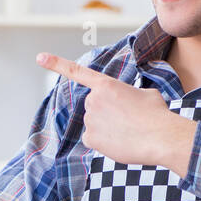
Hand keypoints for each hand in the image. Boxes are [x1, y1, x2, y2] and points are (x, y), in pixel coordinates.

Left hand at [36, 52, 196, 175]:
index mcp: (106, 85)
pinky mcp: (89, 138)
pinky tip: (121, 141)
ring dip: (109, 127)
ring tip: (129, 130)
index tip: (39, 57)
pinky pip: (94, 139)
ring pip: (95, 124)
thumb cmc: (157, 114)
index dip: (56, 64)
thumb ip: (125, 95)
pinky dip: (106, 142)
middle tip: (129, 119)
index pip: (77, 72)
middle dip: (108, 112)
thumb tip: (123, 105)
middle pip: (94, 106)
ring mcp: (89, 119)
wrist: (160, 137)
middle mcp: (93, 100)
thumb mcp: (144, 93)